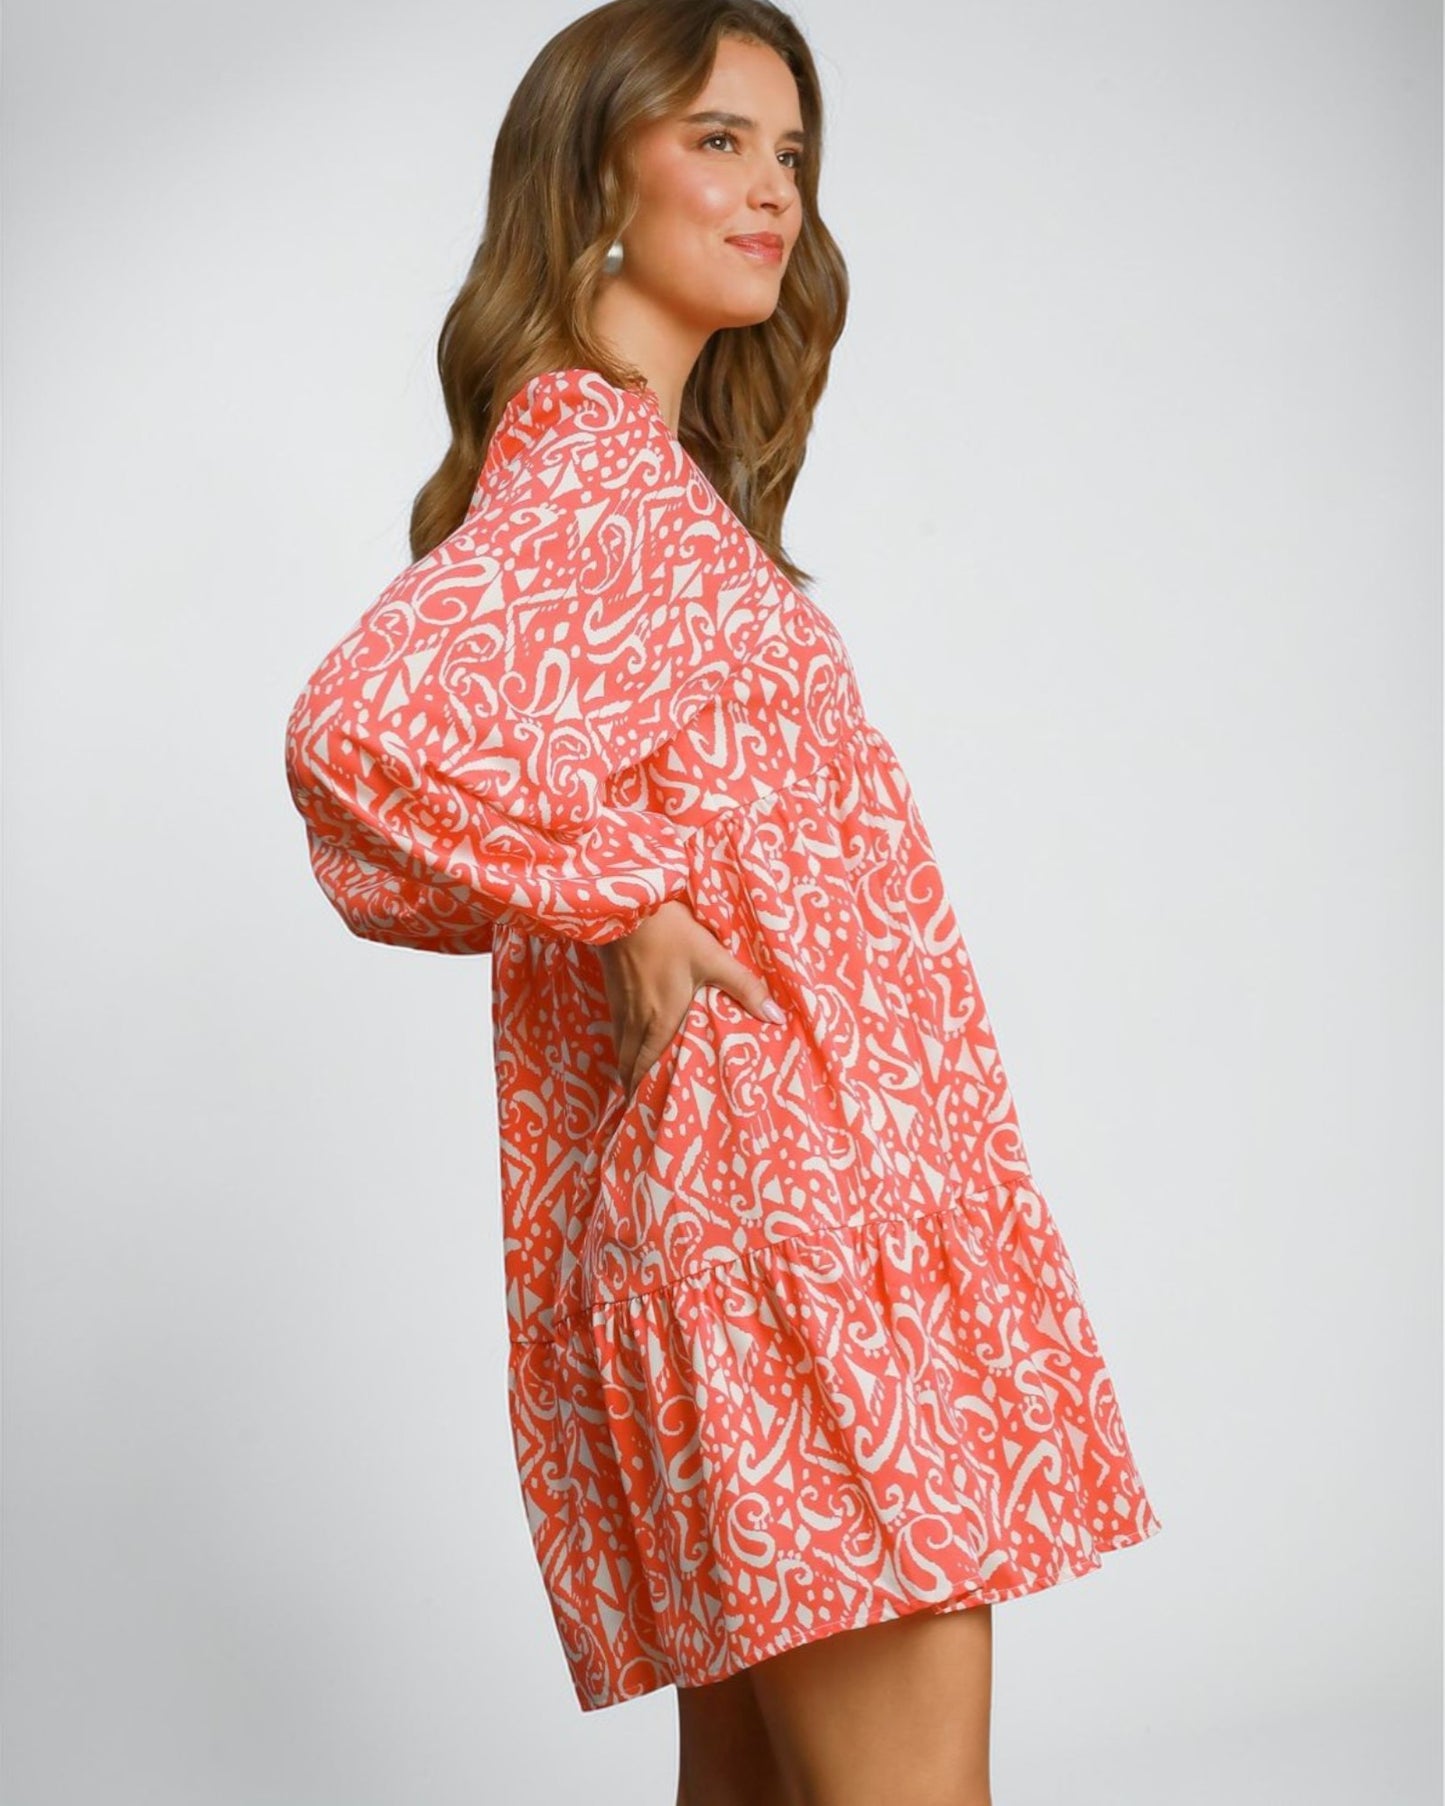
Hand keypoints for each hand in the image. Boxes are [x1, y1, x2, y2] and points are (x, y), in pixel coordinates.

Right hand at [594, 898, 784, 1103]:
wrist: (626, 906)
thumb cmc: (670, 933)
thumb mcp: (713, 958)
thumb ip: (744, 987)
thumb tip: (776, 1016)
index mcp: (660, 1020)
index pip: (646, 1069)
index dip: (643, 1093)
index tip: (644, 1113)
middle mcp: (636, 1019)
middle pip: (627, 1065)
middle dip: (633, 1087)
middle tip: (641, 1106)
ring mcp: (620, 1005)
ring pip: (619, 1048)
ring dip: (626, 1067)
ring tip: (634, 1083)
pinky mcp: (613, 989)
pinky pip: (615, 1028)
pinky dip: (621, 1044)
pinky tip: (630, 1042)